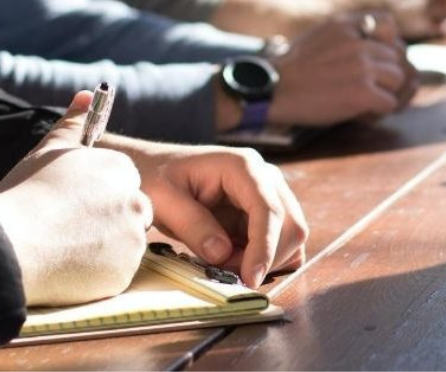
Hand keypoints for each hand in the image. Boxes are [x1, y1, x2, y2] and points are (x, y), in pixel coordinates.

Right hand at [0, 92, 152, 305]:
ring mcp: (132, 240)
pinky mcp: (124, 274)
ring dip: (103, 247)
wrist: (9, 245)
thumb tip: (87, 94)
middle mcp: (135, 202)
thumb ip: (73, 123)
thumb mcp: (48, 151)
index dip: (97, 195)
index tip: (73, 204)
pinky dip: (97, 273)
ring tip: (63, 247)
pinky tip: (67, 267)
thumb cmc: (25, 194)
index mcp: (120, 170)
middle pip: (130, 213)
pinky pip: (115, 273)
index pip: (123, 183)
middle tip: (68, 228)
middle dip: (107, 221)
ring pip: (124, 244)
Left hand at [132, 145, 307, 287]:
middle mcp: (264, 177)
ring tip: (225, 263)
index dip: (264, 247)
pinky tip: (236, 260)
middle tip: (227, 273)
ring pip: (291, 236)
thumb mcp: (164, 200)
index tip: (250, 278)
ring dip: (265, 260)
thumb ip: (192, 225)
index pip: (268, 209)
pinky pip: (281, 242)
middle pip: (290, 225)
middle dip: (265, 258)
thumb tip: (222, 253)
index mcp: (242, 167)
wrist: (155, 169)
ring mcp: (268, 194)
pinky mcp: (264, 213)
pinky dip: (266, 259)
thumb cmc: (156, 177)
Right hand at [267, 13, 418, 125]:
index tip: (373, 58)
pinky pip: (389, 103)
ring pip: (398, 80)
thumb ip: (347, 35)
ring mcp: (362, 67)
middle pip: (396, 57)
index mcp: (346, 24)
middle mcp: (359, 42)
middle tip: (367, 88)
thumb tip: (375, 49)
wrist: (272, 90)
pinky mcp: (363, 92)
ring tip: (363, 102)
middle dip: (386, 75)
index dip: (386, 43)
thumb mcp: (319, 35)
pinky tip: (359, 113)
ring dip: (385, 93)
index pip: (388, 24)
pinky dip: (377, 112)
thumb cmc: (292, 69)